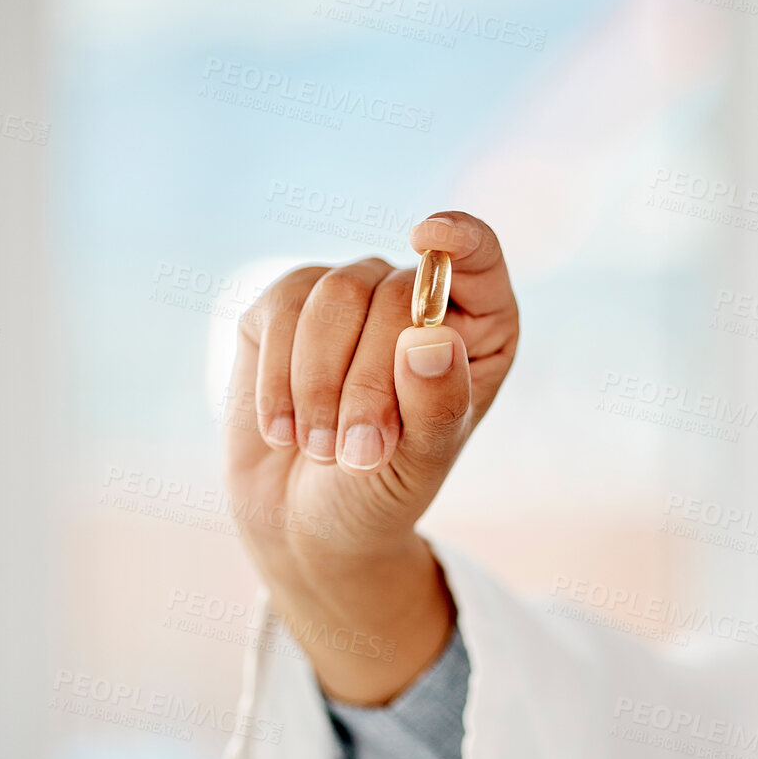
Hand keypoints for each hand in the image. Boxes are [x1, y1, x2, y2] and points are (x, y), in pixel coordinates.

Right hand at [223, 211, 517, 700]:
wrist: (306, 521)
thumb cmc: (382, 489)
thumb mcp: (420, 463)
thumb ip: (436, 404)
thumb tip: (430, 338)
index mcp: (475, 328)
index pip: (479, 258)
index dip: (459, 239)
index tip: (428, 237)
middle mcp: (415, 299)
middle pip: (396, 294)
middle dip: (371, 382)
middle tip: (361, 454)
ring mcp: (348, 295)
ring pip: (333, 297)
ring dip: (321, 387)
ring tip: (324, 450)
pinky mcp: (283, 307)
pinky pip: (279, 312)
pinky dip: (279, 382)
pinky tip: (285, 430)